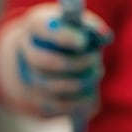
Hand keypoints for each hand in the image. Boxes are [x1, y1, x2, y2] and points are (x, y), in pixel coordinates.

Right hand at [12, 2, 111, 117]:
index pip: (40, 27)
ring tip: (96, 73)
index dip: (61, 36)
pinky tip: (90, 94)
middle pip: (41, 61)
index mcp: (36, 26)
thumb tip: (104, 36)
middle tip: (95, 59)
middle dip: (74, 63)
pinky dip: (77, 102)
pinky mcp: (38, 99)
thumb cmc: (75, 35)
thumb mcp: (84, 26)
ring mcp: (29, 76)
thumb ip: (93, 29)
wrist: (57, 55)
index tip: (83, 41)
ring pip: (50, 86)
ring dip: (80, 82)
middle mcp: (27, 50)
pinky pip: (56, 105)